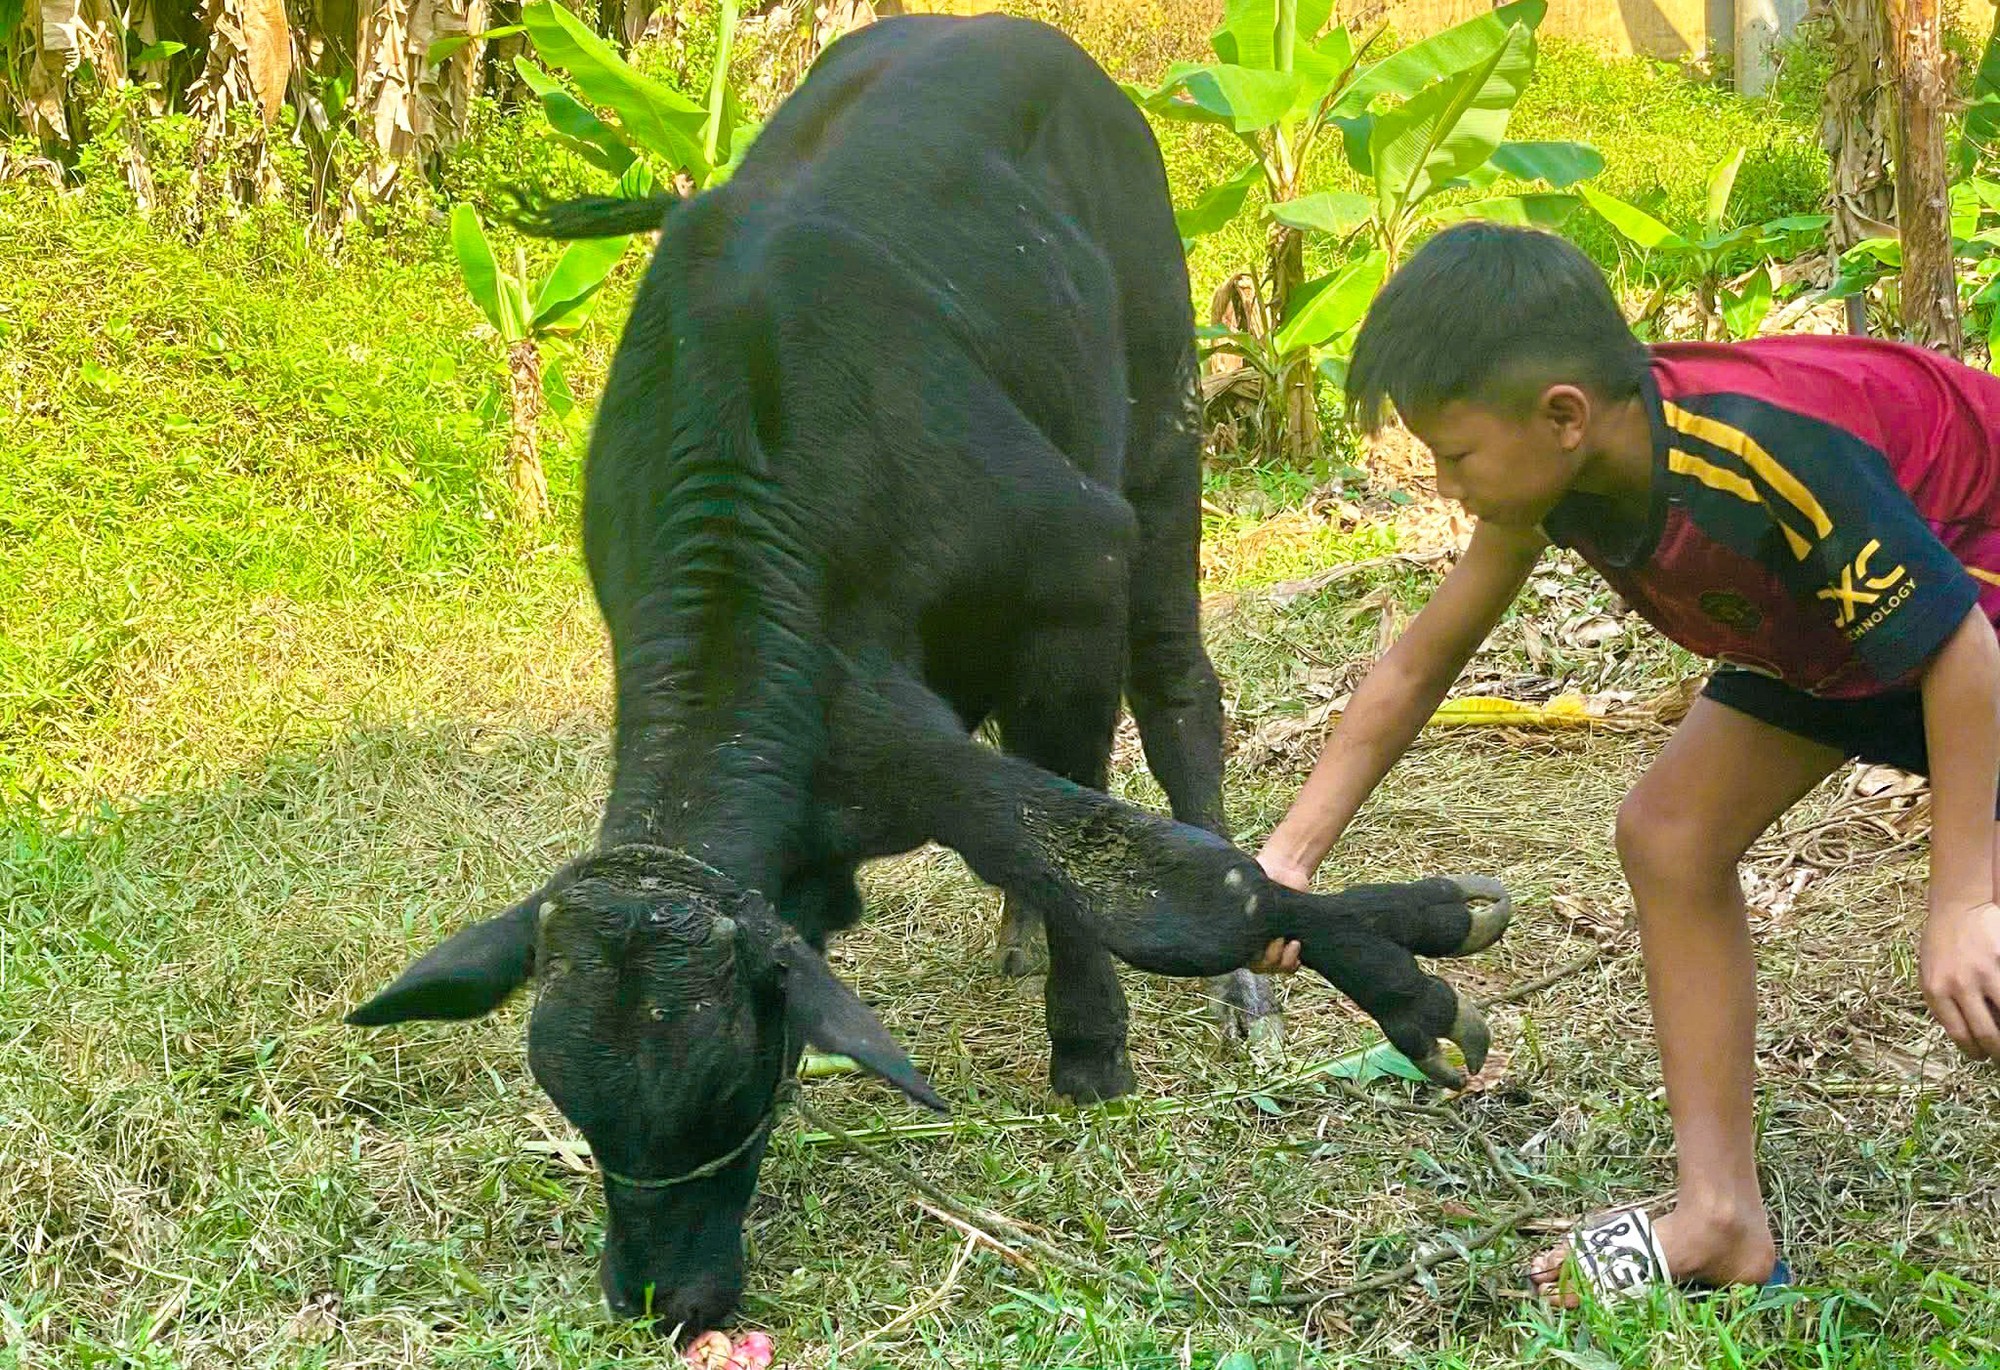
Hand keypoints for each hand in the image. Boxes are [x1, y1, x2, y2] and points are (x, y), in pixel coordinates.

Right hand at [1248, 848, 1310, 973]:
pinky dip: (1294, 962)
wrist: (1286, 870)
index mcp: (1241, 931)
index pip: (1239, 955)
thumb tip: (1241, 901)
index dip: (1249, 956)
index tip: (1259, 942)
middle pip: (1259, 966)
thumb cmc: (1263, 874)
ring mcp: (1273, 946)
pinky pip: (1290, 966)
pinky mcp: (1290, 944)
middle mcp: (1255, 942)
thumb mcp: (1251, 884)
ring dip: (1284, 961)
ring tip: (1293, 943)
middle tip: (1279, 939)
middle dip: (1270, 958)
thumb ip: (1243, 895)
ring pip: (1275, 967)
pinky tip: (1297, 949)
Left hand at [1919, 899, 1999, 1060]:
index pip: (1960, 1035)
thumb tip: (1964, 1037)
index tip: (1983, 1057)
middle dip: (1998, 1052)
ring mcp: (1984, 972)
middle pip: (1987, 1033)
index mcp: (1936, 991)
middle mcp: (1960, 984)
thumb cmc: (1941, 944)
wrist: (1957, 907)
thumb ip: (1942, 1004)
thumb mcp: (1928, 975)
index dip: (1975, 1052)